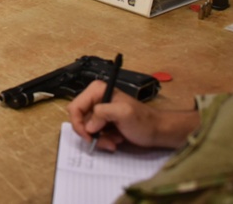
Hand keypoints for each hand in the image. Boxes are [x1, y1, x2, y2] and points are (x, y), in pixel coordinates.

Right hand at [67, 80, 198, 151]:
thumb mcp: (123, 113)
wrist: (157, 131)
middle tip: (106, 142)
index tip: (89, 137)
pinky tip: (116, 140)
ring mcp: (99, 111)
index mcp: (97, 90)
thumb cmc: (143, 121)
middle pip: (80, 119)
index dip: (79, 124)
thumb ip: (103, 113)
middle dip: (91, 134)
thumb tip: (88, 127)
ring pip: (86, 129)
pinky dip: (103, 140)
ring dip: (99, 139)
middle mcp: (95, 98)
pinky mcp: (103, 122)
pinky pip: (94, 133)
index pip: (75, 107)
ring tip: (115, 141)